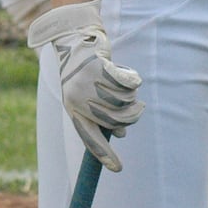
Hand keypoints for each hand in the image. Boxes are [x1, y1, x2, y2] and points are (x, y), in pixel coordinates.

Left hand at [27, 0, 144, 171]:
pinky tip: (128, 73)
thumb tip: (121, 133)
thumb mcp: (84, 94)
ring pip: (125, 102)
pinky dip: (133, 79)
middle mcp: (78, 98)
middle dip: (130, 116)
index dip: (103, 154)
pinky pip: (128, 84)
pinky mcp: (99, 66)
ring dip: (130, 95)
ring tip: (120, 82)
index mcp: (72, 107)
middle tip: (134, 106)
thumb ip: (100, 115)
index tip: (118, 169)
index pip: (89, 137)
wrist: (74, 37)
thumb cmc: (81, 70)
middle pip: (117, 121)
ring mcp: (88, 82)